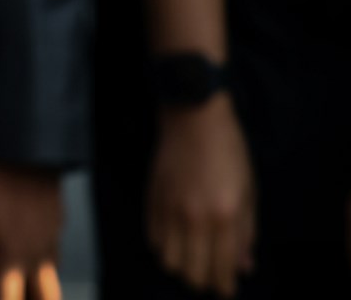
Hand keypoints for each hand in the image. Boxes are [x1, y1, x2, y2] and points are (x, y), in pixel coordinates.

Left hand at [0, 164, 62, 299]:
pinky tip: (19, 245)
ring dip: (35, 286)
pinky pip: (51, 254)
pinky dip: (37, 260)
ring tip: (14, 279)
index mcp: (11, 263)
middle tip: (12, 293)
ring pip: (50, 281)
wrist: (24, 150)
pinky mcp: (58, 227)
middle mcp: (37, 260)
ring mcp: (52, 244)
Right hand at [148, 92, 254, 297]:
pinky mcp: (151, 199)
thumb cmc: (227, 150)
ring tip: (191, 258)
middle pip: (192, 272)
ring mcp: (169, 209)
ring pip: (168, 261)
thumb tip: (244, 265)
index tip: (226, 289)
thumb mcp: (248, 190)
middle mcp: (193, 217)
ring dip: (181, 266)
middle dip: (203, 281)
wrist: (192, 117)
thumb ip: (245, 231)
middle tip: (210, 276)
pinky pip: (153, 238)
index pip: (222, 268)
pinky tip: (175, 238)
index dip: (224, 287)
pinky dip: (164, 247)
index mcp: (223, 215)